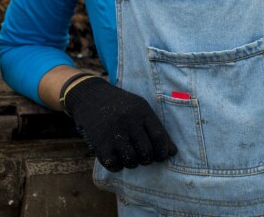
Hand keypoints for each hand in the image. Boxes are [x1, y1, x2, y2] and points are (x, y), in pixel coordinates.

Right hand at [62, 76, 176, 171]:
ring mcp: (113, 133)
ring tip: (131, 156)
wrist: (90, 97)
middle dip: (148, 159)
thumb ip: (156, 129)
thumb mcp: (140, 109)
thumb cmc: (121, 106)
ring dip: (134, 163)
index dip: (162, 151)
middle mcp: (128, 121)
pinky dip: (118, 165)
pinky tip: (117, 157)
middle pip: (146, 151)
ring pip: (132, 160)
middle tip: (144, 157)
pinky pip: (114, 164)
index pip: (158, 137)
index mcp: (141, 111)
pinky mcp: (100, 144)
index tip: (161, 156)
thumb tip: (172, 153)